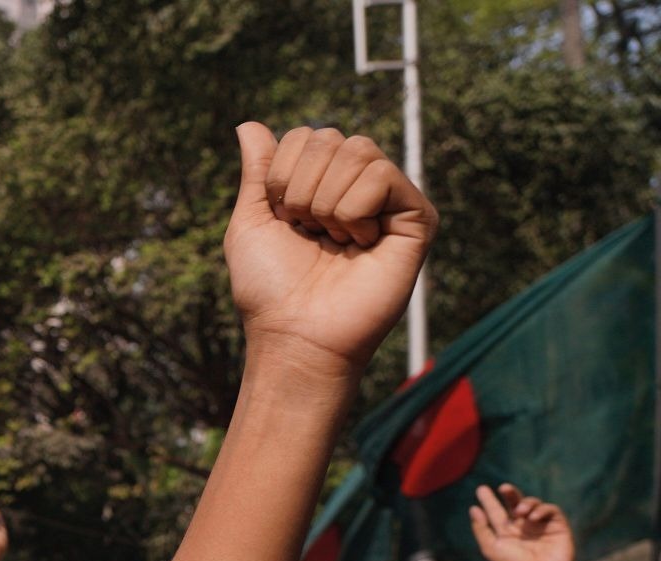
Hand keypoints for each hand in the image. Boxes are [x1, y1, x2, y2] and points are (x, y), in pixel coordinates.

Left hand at [226, 124, 437, 376]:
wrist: (296, 332)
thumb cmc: (270, 287)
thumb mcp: (251, 221)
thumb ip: (258, 171)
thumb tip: (248, 123)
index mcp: (320, 183)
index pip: (303, 135)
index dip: (280, 176)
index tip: (283, 220)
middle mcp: (356, 186)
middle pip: (329, 137)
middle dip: (301, 189)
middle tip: (309, 233)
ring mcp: (389, 200)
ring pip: (357, 150)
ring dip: (326, 202)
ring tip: (333, 241)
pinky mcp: (416, 217)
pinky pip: (382, 174)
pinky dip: (354, 211)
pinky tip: (359, 244)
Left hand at [469, 483, 574, 560]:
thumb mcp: (491, 547)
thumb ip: (481, 528)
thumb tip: (473, 508)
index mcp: (506, 531)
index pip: (496, 511)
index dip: (489, 500)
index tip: (481, 489)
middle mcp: (522, 525)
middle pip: (515, 502)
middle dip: (510, 493)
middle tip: (504, 488)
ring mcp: (540, 524)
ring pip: (533, 504)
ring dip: (526, 503)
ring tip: (520, 511)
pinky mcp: (557, 525)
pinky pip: (551, 510)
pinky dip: (542, 509)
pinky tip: (533, 517)